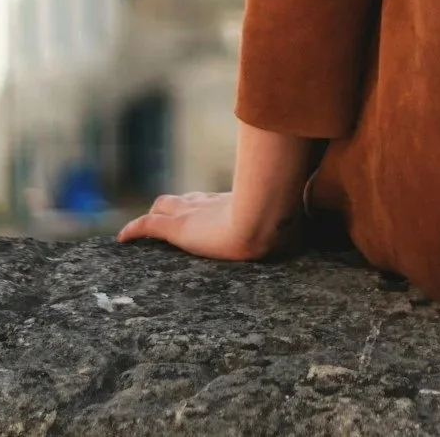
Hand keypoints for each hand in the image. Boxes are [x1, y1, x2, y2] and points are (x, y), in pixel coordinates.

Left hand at [116, 192, 290, 260]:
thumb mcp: (290, 223)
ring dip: (154, 218)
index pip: (207, 200)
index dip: (198, 203)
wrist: (263, 223)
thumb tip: (318, 221)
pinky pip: (146, 227)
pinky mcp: (177, 228)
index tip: (197, 206)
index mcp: (230, 204)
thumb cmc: (279, 224)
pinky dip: (132, 231)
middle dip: (174, 207)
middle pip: (182, 200)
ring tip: (143, 229)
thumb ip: (296, 221)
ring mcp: (191, 214)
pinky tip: (121, 239)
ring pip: (163, 210)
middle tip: (167, 215)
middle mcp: (208, 204)